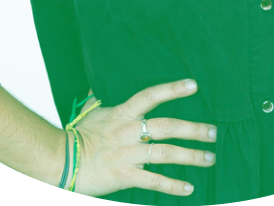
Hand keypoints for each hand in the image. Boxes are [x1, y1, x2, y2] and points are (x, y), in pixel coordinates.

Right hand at [70, 78, 216, 196]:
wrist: (60, 161)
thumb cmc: (77, 136)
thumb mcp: (90, 112)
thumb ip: (99, 99)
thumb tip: (95, 85)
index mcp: (123, 113)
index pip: (151, 96)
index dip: (172, 89)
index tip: (193, 85)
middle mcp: (129, 131)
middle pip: (167, 127)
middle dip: (193, 129)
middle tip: (213, 132)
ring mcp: (128, 154)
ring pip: (166, 153)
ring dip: (191, 156)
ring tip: (209, 157)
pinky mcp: (124, 176)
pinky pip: (154, 181)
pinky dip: (173, 184)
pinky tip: (189, 187)